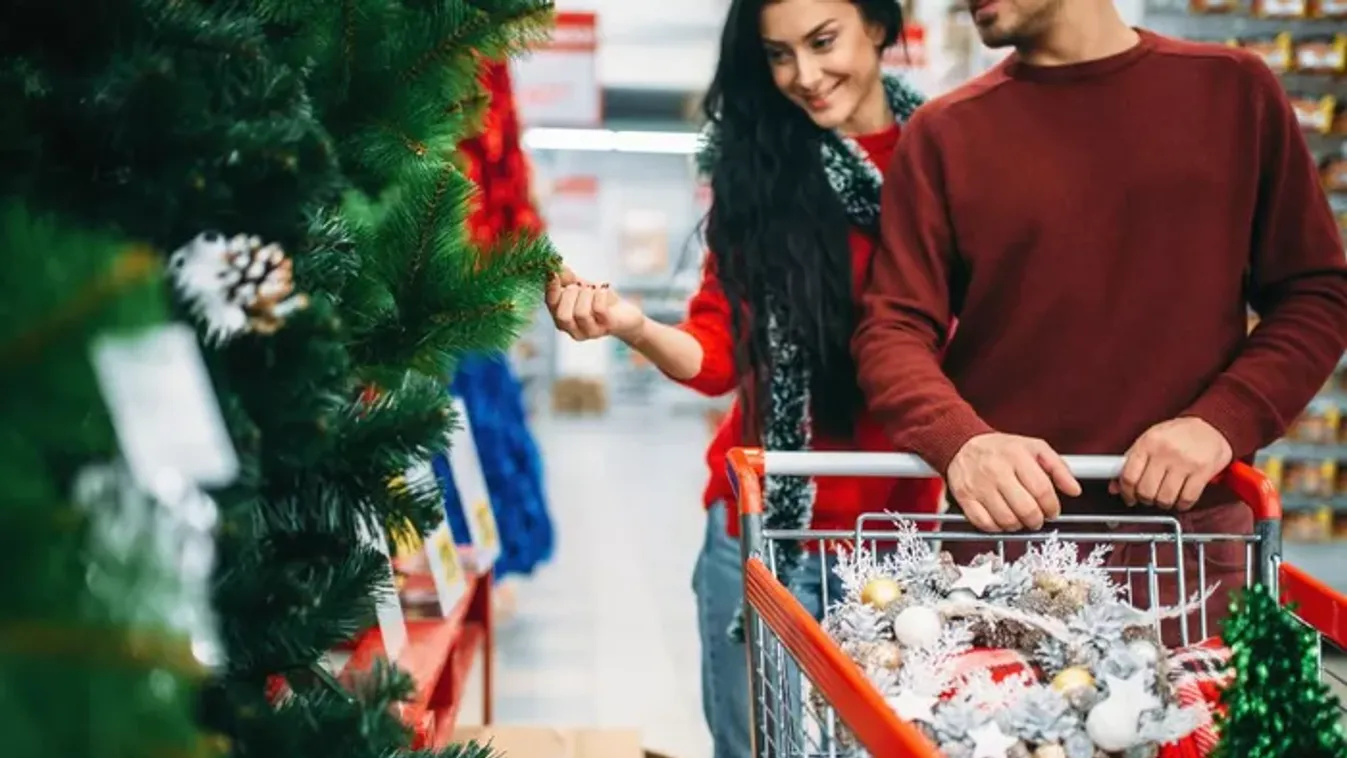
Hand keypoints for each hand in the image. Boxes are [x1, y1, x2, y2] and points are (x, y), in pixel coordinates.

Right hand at [545, 266, 645, 341]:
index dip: (551, 288)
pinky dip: (600, 295)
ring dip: (587, 294)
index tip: (553, 272)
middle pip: (563, 315)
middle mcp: (573, 330)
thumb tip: (555, 265)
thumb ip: (566, 278)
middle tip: (581, 285)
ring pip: (581, 313)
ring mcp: (591, 332)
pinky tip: (604, 290)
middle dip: (571, 294)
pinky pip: (599, 310)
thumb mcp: (580, 287)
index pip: (550, 305)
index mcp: (561, 319)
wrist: (625, 312)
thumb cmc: (599, 300)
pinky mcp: (607, 326)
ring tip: (593, 289)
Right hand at [946, 433, 1082, 532]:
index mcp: (1016, 456)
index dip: (1052, 507)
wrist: (963, 444)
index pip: (1042, 490)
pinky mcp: (964, 497)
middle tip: (1037, 518)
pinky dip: (997, 528)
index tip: (1052, 511)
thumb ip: (1059, 468)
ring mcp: (979, 485)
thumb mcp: (1035, 448)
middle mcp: (996, 470)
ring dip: (1018, 525)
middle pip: (1026, 509)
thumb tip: (1074, 490)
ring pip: (1006, 520)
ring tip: (1020, 518)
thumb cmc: (1002, 448)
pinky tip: (1002, 520)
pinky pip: (984, 524)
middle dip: (1037, 520)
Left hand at [1111, 418, 1231, 509]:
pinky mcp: (1203, 471)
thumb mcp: (1150, 441)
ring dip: (1163, 503)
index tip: (1129, 497)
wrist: (1211, 426)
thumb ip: (1132, 463)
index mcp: (1148, 443)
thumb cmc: (1177, 435)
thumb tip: (1115, 487)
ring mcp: (1185, 462)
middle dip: (1145, 499)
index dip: (1126, 492)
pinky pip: (1187, 499)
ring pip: (1165, 498)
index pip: (1129, 475)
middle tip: (1148, 497)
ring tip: (1164, 497)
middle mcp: (1165, 451)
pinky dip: (1181, 505)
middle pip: (1146, 490)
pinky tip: (1180, 499)